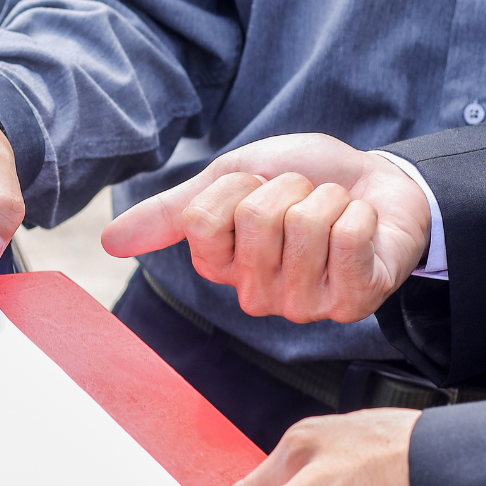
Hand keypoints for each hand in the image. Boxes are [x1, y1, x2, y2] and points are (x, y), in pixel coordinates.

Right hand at [100, 133, 430, 322]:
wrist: (378, 183)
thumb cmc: (303, 182)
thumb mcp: (229, 181)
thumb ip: (172, 212)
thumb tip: (107, 242)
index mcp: (220, 267)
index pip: (203, 219)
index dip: (236, 186)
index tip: (258, 189)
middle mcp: (256, 295)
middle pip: (256, 219)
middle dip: (288, 188)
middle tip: (304, 199)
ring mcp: (305, 304)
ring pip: (305, 226)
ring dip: (327, 198)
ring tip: (334, 210)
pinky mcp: (353, 302)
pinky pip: (347, 237)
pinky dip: (359, 213)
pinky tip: (362, 228)